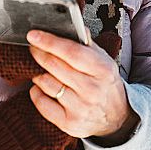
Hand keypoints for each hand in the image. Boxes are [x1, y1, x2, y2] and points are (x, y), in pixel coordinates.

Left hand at [27, 29, 139, 144]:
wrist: (117, 118)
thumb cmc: (105, 83)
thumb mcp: (104, 60)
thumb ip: (87, 43)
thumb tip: (72, 25)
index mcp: (102, 70)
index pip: (71, 52)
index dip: (50, 42)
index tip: (33, 35)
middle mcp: (92, 90)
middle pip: (55, 66)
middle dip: (39, 54)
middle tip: (34, 48)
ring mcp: (81, 109)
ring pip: (46, 83)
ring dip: (38, 73)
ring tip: (43, 70)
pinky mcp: (69, 124)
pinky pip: (41, 103)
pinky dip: (36, 92)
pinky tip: (43, 88)